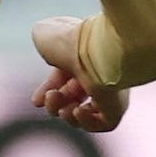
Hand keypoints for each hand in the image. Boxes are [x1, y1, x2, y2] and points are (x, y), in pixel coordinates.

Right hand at [29, 17, 128, 132]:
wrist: (95, 49)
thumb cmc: (71, 39)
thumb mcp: (45, 33)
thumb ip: (42, 39)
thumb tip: (51, 54)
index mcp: (82, 56)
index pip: (64, 78)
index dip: (47, 90)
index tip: (36, 100)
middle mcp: (97, 73)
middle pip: (72, 97)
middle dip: (54, 103)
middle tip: (51, 97)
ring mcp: (110, 90)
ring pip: (87, 112)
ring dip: (67, 115)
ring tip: (65, 108)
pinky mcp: (118, 106)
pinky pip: (105, 123)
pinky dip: (87, 123)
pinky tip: (78, 111)